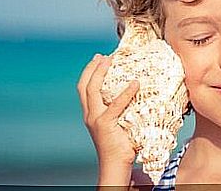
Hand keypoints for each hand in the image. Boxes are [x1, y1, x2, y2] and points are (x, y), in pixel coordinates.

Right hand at [76, 54, 139, 183]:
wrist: (116, 164)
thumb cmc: (121, 144)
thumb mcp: (118, 123)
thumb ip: (121, 109)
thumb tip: (137, 91)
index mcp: (91, 113)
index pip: (84, 88)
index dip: (89, 72)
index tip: (98, 59)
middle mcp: (89, 114)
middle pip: (84, 86)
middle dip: (91, 68)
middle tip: (102, 56)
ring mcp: (96, 119)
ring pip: (92, 90)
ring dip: (100, 73)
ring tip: (110, 60)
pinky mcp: (105, 124)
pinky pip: (115, 105)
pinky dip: (125, 93)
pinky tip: (135, 83)